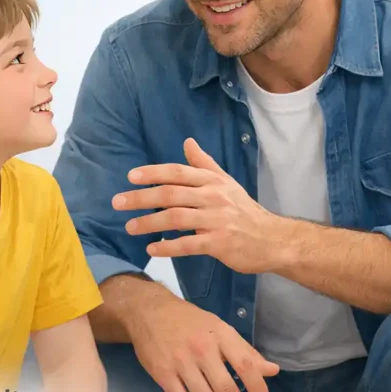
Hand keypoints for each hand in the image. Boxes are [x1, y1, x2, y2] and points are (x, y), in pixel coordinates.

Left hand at [115, 138, 291, 273]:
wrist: (273, 239)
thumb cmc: (245, 211)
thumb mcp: (226, 183)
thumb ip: (204, 164)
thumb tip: (187, 142)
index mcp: (213, 181)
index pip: (178, 172)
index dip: (153, 173)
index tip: (130, 177)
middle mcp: (214, 197)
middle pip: (171, 193)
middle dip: (141, 197)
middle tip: (118, 202)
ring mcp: (216, 220)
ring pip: (176, 218)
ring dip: (149, 222)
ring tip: (130, 227)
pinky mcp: (219, 243)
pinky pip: (188, 244)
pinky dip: (168, 247)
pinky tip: (151, 249)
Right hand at [125, 293, 279, 391]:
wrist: (150, 311)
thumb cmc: (190, 320)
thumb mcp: (220, 327)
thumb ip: (245, 351)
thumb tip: (272, 370)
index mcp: (220, 334)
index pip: (245, 363)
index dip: (257, 386)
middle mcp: (202, 349)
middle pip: (225, 387)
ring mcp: (180, 363)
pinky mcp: (162, 374)